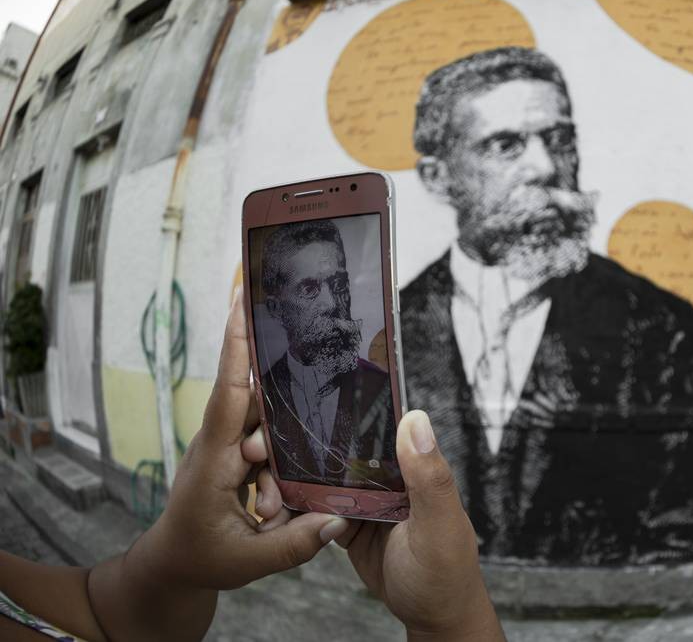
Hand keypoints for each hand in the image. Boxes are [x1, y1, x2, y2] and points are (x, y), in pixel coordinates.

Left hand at [129, 290, 348, 589]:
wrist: (172, 567)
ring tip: (263, 516)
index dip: (237, 349)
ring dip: (280, 471)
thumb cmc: (201, 560)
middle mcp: (218, 442)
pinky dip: (280, 467)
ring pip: (269, 430)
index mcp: (212, 461)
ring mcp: (227, 446)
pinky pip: (269, 443)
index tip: (243, 304)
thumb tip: (341, 518)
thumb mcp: (249, 562)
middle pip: (259, 411)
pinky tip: (272, 506)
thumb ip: (297, 543)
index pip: (228, 394)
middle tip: (266, 504)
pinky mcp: (238, 454)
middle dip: (276, 444)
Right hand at [245, 410, 503, 640]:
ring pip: (323, 478)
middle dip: (304, 446)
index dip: (338, 414)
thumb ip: (429, 477)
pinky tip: (272, 508)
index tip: (297, 405)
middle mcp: (387, 476)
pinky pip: (317, 509)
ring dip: (294, 479)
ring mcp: (365, 500)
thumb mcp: (439, 523)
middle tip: (259, 446)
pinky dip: (296, 510)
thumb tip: (415, 418)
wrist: (432, 615)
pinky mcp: (348, 525)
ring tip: (262, 484)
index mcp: (411, 465)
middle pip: (341, 448)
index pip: (374, 426)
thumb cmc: (446, 572)